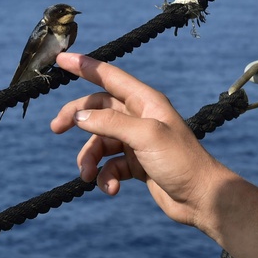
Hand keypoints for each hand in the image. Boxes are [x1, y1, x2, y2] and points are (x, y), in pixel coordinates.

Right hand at [50, 52, 231, 228]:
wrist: (201, 197)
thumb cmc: (180, 161)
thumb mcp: (145, 136)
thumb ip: (111, 123)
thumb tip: (80, 117)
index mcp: (146, 102)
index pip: (110, 77)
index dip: (86, 67)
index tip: (61, 59)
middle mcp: (141, 117)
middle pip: (98, 110)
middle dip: (77, 119)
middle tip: (56, 128)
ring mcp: (137, 141)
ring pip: (100, 142)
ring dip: (90, 159)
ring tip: (88, 175)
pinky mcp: (136, 164)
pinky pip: (109, 166)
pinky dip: (105, 177)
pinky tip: (111, 189)